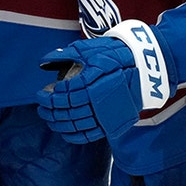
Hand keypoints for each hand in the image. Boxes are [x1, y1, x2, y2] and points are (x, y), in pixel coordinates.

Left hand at [37, 21, 172, 143]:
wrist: (145, 67)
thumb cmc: (115, 54)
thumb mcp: (89, 49)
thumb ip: (65, 55)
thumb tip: (44, 62)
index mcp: (91, 83)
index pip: (62, 95)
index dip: (48, 97)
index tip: (41, 94)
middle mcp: (98, 101)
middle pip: (66, 111)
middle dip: (49, 111)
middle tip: (41, 107)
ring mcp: (106, 114)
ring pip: (76, 124)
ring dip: (58, 123)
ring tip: (49, 119)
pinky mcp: (114, 123)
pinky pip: (90, 134)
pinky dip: (74, 135)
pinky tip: (64, 132)